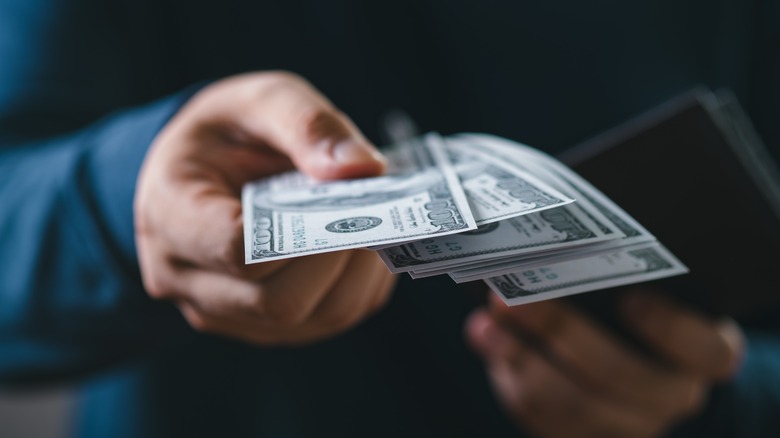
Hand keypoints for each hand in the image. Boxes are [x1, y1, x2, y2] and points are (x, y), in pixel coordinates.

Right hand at [134, 71, 396, 345]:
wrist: (201, 168)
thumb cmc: (227, 132)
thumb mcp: (259, 100)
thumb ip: (307, 123)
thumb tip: (365, 168)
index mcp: (170, 213)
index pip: (238, 248)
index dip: (304, 231)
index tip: (345, 195)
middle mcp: (183, 277)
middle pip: (279, 301)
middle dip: (341, 256)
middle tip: (378, 211)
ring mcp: (220, 311)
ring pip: (309, 320)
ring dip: (359, 276)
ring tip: (378, 225)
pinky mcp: (256, 325)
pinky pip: (322, 323)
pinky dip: (358, 288)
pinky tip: (365, 248)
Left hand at [466, 291, 744, 437]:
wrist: (625, 371)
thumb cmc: (633, 314)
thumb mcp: (642, 289)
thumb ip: (610, 272)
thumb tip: (545, 246)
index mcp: (704, 354)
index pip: (705, 350)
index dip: (669, 327)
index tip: (630, 298)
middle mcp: (673, 395)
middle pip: (620, 373)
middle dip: (560, 331)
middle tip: (513, 299)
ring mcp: (630, 426)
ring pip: (573, 404)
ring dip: (520, 358)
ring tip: (486, 324)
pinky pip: (543, 417)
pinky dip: (510, 377)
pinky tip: (489, 342)